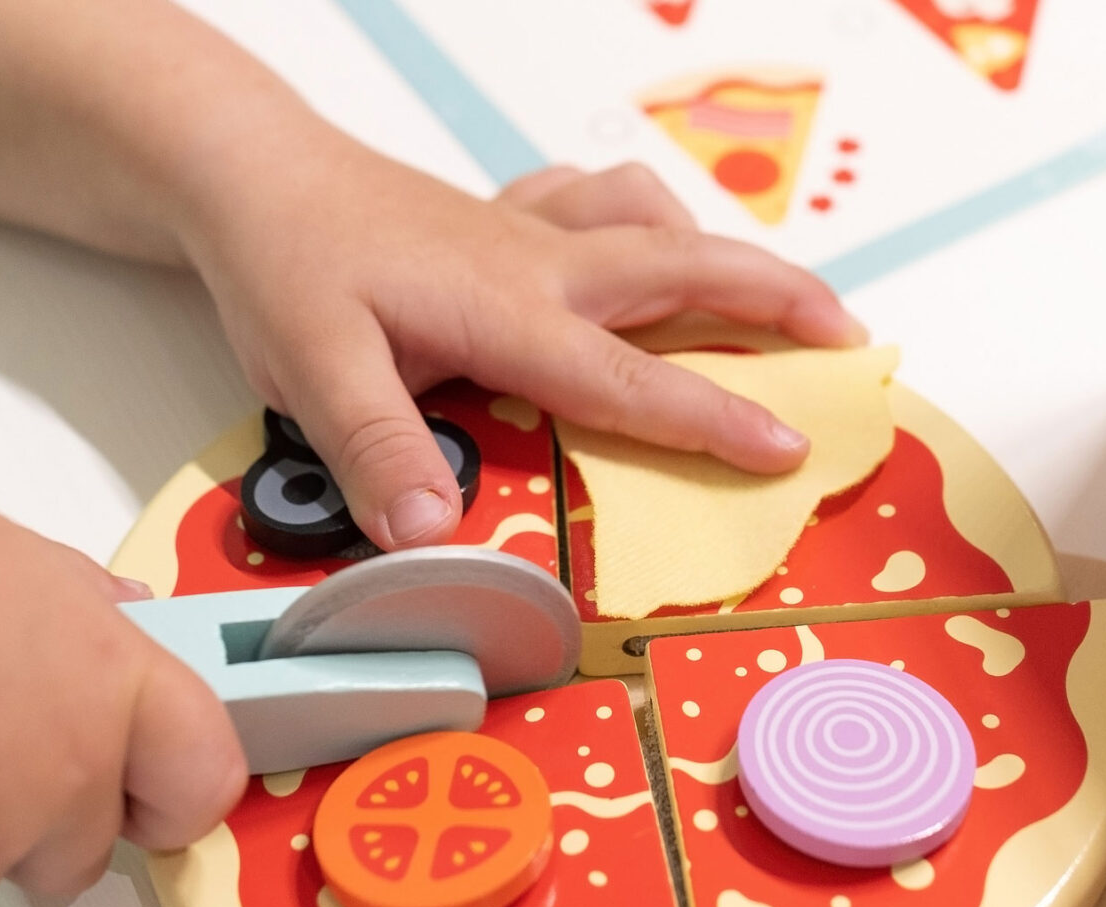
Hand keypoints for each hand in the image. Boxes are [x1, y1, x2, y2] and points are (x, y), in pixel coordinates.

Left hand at [179, 143, 865, 549]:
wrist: (254, 173)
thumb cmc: (286, 266)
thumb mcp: (312, 368)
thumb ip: (376, 450)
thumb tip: (432, 534)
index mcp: (510, 311)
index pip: (631, 377)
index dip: (716, 418)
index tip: (792, 451)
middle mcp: (541, 264)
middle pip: (688, 269)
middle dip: (781, 304)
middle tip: (851, 344)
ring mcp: (530, 232)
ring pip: (658, 224)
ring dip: (728, 255)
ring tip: (778, 298)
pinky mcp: (507, 218)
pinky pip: (602, 201)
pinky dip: (649, 218)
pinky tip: (649, 244)